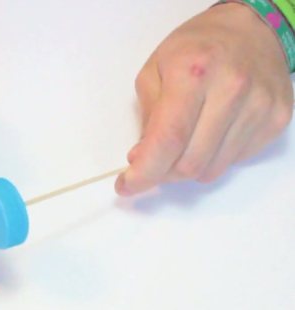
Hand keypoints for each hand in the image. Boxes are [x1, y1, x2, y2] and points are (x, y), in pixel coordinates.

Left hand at [116, 2, 293, 195]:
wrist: (252, 29)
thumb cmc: (196, 47)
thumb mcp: (154, 70)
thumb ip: (146, 118)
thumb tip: (142, 159)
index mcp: (193, 72)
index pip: (168, 139)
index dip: (144, 172)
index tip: (126, 186)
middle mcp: (231, 89)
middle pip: (189, 162)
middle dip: (162, 172)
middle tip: (153, 161)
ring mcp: (259, 106)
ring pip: (212, 169)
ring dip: (187, 167)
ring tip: (182, 144)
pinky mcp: (276, 119)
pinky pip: (234, 160)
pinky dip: (213, 157)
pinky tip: (209, 133)